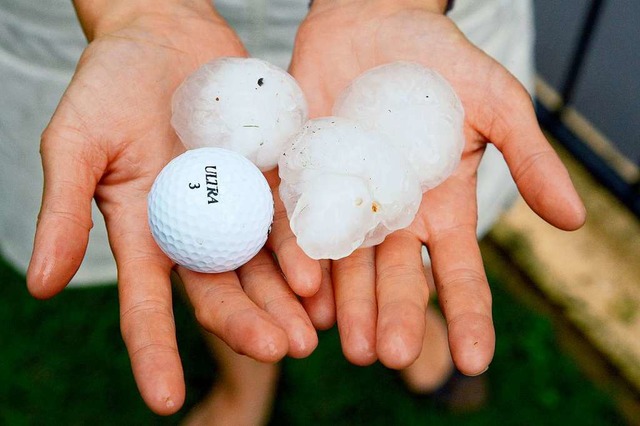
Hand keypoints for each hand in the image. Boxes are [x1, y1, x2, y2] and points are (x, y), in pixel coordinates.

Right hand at [26, 2, 317, 414]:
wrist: (164, 35)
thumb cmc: (108, 84)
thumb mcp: (76, 142)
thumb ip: (64, 211)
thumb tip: (43, 287)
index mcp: (145, 232)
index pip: (147, 304)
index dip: (154, 352)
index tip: (163, 400)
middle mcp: (196, 229)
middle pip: (221, 290)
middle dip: (246, 324)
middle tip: (278, 352)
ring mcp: (236, 205)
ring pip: (263, 264)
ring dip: (286, 299)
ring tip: (310, 331)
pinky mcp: (271, 175)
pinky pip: (291, 215)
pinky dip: (306, 244)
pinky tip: (325, 273)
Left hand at [289, 0, 585, 373]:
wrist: (372, 20)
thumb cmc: (441, 59)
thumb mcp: (497, 104)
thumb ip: (531, 159)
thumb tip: (573, 221)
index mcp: (440, 208)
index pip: (458, 271)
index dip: (468, 314)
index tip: (475, 359)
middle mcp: (391, 216)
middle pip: (395, 277)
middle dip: (396, 316)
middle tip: (391, 354)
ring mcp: (345, 201)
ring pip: (345, 263)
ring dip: (346, 303)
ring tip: (347, 341)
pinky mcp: (303, 177)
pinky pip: (299, 220)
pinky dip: (301, 253)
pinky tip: (302, 286)